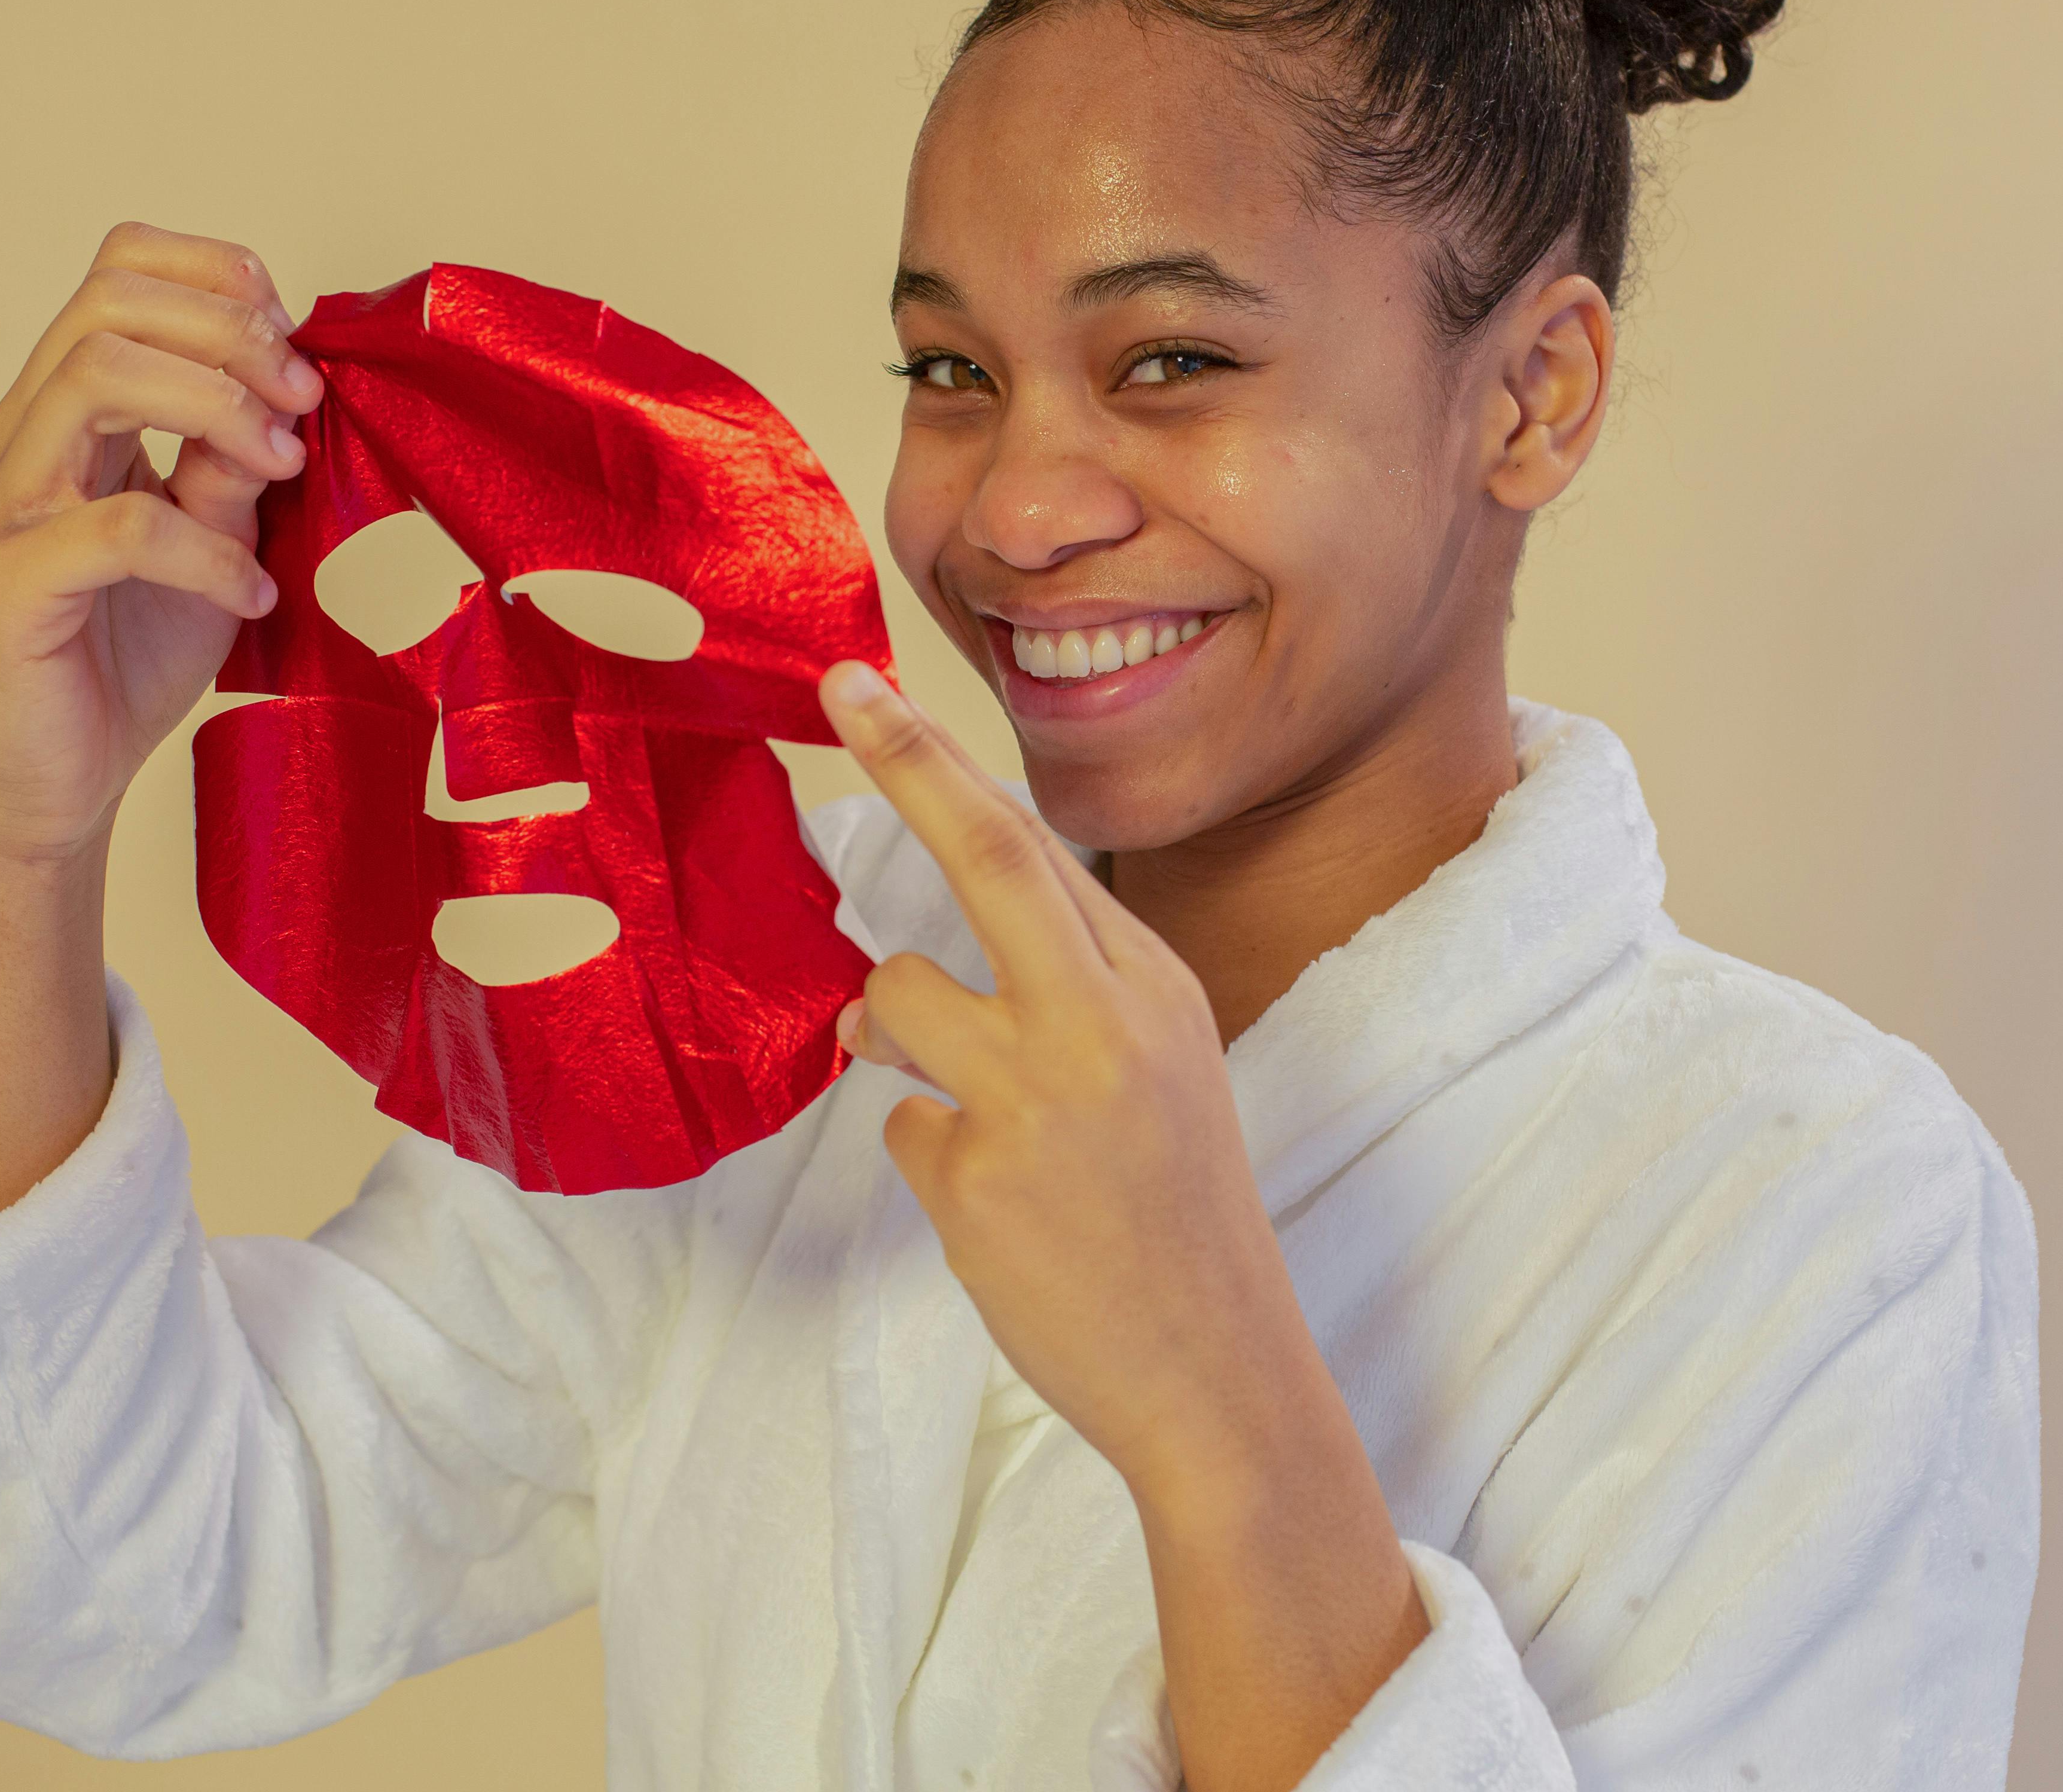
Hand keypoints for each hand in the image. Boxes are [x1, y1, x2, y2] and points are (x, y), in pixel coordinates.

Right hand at [0, 223, 324, 867]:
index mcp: (63, 410)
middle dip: (228, 332)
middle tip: (301, 401)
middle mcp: (21, 439)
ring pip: (96, 377)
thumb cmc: (127, 653)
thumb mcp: (214, 535)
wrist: (58, 779)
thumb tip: (293, 385)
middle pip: (108, 303)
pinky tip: (251, 590)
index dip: (215, 277)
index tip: (292, 339)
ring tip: (280, 468)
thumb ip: (237, 459)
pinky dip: (206, 550)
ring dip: (217, 408)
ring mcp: (5, 506)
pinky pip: (117, 525)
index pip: (118, 271)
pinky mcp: (9, 585)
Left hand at [813, 659, 1304, 1484]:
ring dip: (897, 1041)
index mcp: (1157, 988)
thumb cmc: (1177, 1223)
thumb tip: (891, 991)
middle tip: (841, 689)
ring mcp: (1041, 1095)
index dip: (947, 767)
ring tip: (976, 1122)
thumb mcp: (1153, 1081)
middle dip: (906, 762)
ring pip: (898, 1000)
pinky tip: (1004, 1216)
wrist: (1220, 1372)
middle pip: (987, 856)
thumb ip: (1046, 1010)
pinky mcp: (981, 1175)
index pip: (1039, 848)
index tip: (877, 697)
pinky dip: (934, 1160)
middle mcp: (1106, 1021)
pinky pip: (903, 1128)